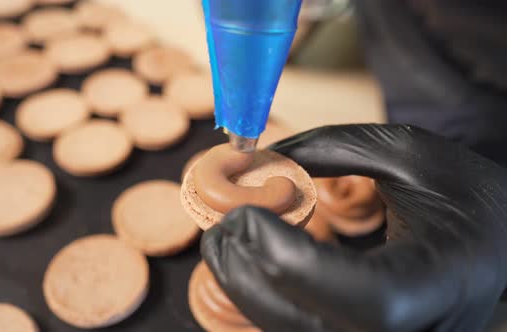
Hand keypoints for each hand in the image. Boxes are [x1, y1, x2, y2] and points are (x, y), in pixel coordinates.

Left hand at [201, 124, 506, 331]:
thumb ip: (334, 149)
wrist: (496, 243)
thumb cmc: (464, 195)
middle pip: (315, 326)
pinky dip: (264, 298)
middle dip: (250, 276)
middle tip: (218, 226)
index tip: (245, 212)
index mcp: (444, 281)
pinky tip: (250, 262)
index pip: (366, 298)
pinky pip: (299, 328)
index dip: (293, 261)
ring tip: (224, 241)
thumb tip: (257, 160)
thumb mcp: (411, 153)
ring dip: (246, 290)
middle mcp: (418, 330)